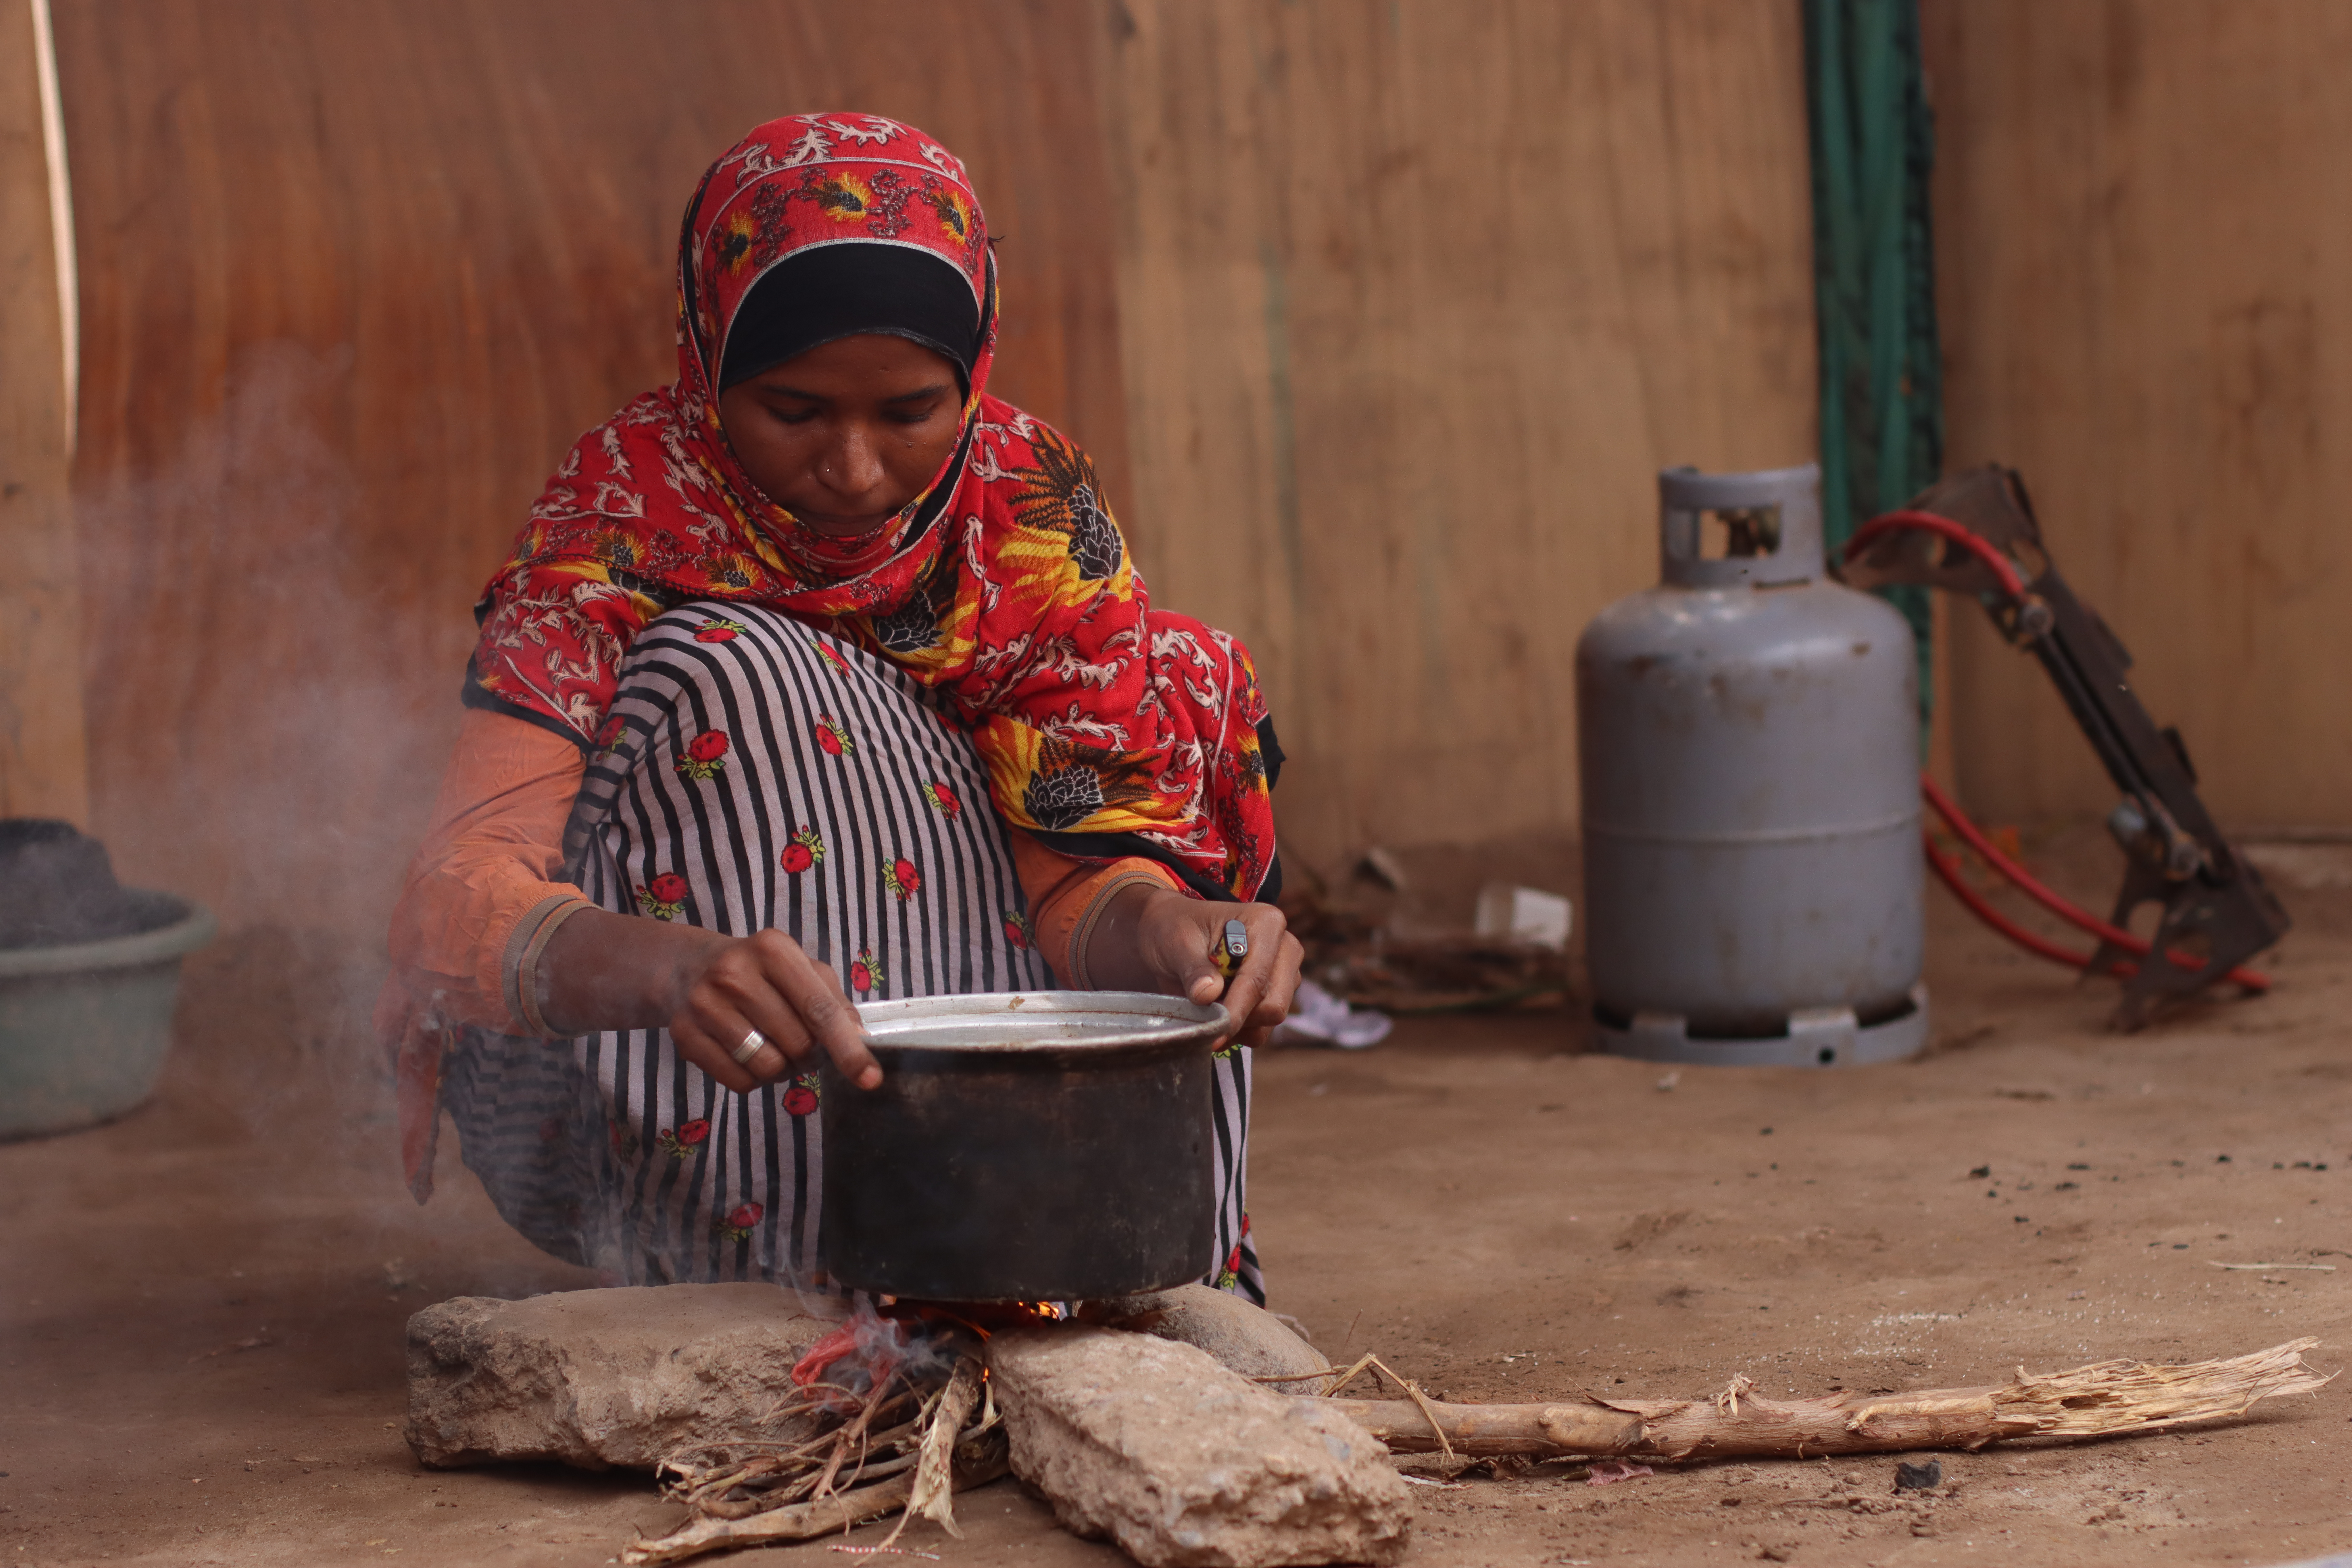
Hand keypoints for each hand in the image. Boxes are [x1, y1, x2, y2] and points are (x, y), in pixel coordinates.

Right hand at [538, 910, 880, 1093]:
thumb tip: (859, 1038)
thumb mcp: (799, 970)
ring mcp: (705, 1004)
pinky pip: (738, 1081)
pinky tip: (747, 1055)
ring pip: (767, 1067)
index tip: (870, 1078)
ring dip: (781, 1069)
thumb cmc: (759, 972)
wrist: (688, 969)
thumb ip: (832, 1000)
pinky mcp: (684, 1035)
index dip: (847, 1048)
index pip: (819, 1009)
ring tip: (773, 1048)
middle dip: (809, 1055)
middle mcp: (735, 973)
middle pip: (797, 1044)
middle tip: (801, 1045)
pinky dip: (753, 1079)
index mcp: (773, 950)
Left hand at [1088, 886, 1304, 1049]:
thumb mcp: (1173, 943)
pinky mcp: (1273, 990)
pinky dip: (1239, 1028)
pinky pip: (1263, 1025)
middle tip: (1202, 1028)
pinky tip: (1213, 1015)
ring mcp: (1283, 970)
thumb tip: (1207, 996)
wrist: (1163, 931)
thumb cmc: (1167, 928)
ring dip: (1238, 1026)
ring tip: (1202, 1013)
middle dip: (1238, 1021)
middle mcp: (1285, 945)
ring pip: (1271, 1020)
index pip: (1260, 982)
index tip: (1209, 1033)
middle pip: (1275, 1005)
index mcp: (1266, 924)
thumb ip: (1191, 967)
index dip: (1235, 1011)